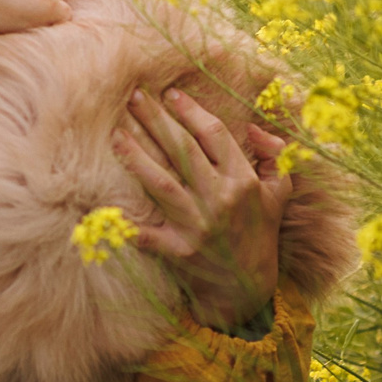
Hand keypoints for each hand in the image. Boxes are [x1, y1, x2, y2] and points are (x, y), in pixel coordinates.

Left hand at [113, 88, 290, 331]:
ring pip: (160, 182)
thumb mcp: (278, 192)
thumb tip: (253, 127)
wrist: (247, 287)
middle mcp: (220, 199)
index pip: (214, 135)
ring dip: (135, 156)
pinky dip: (126, 222)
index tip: (170, 94)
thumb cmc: (259, 232)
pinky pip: (146, 233)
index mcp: (243, 181)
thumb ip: (273, 155)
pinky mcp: (178, 251)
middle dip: (156, 120)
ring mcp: (197, 225)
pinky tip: (103, 204)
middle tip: (134, 97)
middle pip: (182, 150)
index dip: (191, 111)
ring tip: (116, 134)